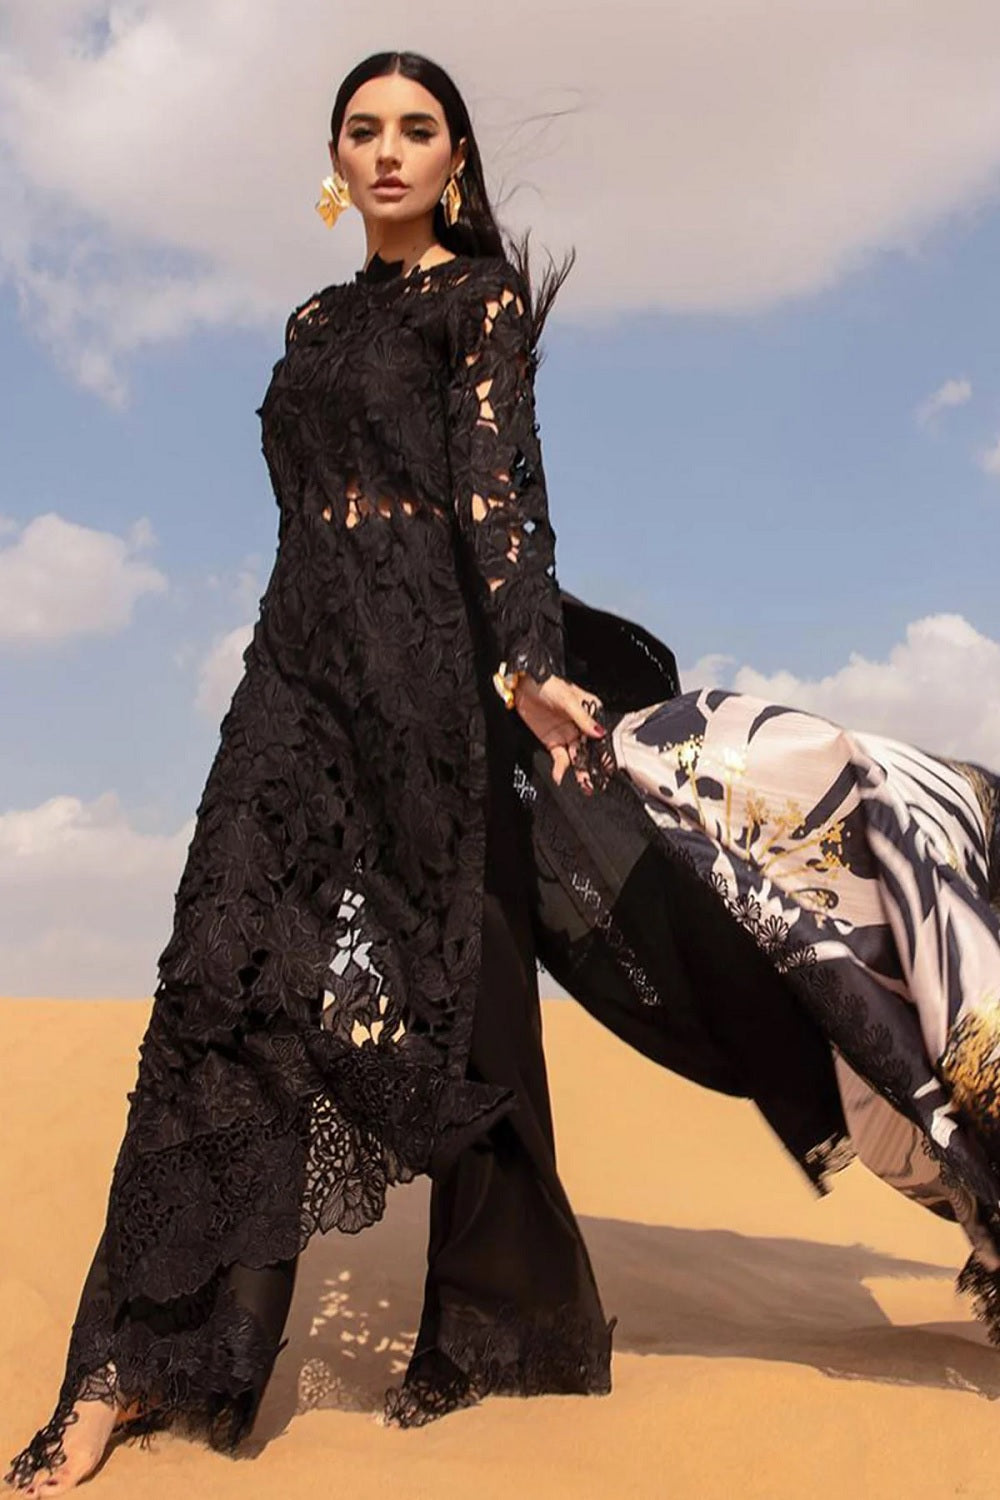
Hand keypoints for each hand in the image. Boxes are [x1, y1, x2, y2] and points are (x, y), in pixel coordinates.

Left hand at [512, 673, 605, 794]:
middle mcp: (581, 725)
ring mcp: (567, 734)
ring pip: (576, 757)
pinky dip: (560, 768)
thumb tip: (599, 732)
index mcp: (591, 711)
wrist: (522, 685)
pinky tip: (561, 775)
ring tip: (582, 784)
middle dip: (593, 766)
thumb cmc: (547, 684)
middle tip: (595, 781)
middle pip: (590, 749)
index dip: (605, 751)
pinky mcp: (552, 741)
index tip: (608, 766)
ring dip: (579, 771)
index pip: (601, 734)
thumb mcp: (568, 700)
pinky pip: (559, 758)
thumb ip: (583, 719)